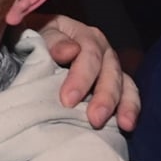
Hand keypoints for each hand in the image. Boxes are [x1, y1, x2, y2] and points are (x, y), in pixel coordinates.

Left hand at [32, 13, 139, 130]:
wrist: (29, 54)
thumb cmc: (32, 45)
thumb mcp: (37, 36)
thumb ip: (51, 41)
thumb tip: (70, 51)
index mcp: (82, 35)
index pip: (88, 53)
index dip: (80, 76)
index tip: (67, 100)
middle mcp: (101, 49)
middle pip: (109, 71)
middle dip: (104, 96)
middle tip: (95, 119)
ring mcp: (110, 68)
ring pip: (124, 83)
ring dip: (124, 104)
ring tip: (124, 124)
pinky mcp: (115, 86)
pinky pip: (129, 95)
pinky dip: (130, 109)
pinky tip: (127, 125)